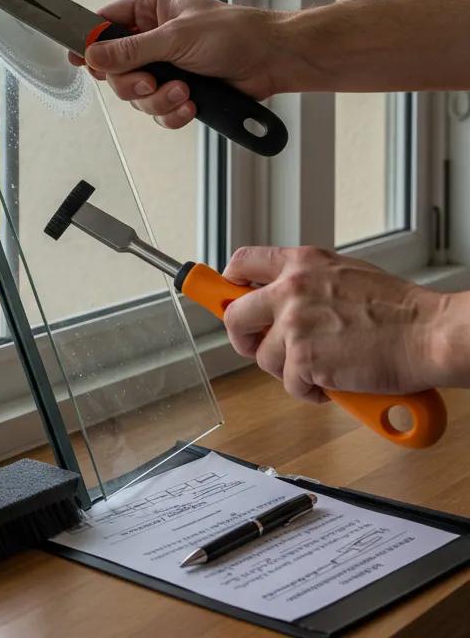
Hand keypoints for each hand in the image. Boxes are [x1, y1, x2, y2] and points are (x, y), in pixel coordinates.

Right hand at [69, 0, 288, 129]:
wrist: (274, 61)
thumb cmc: (236, 33)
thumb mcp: (176, 37)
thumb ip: (131, 49)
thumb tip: (93, 55)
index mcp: (152, 10)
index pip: (107, 23)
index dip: (91, 41)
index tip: (78, 59)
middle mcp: (155, 39)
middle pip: (116, 69)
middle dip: (133, 82)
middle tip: (151, 81)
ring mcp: (167, 67)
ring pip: (137, 95)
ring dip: (158, 99)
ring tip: (183, 93)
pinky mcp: (180, 93)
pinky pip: (158, 111)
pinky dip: (172, 113)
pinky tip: (191, 105)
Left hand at [220, 246, 449, 401]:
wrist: (429, 333)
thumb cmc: (398, 309)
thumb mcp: (343, 274)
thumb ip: (306, 281)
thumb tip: (278, 295)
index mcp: (300, 263)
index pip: (241, 262)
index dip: (227, 283)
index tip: (223, 296)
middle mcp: (291, 289)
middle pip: (233, 316)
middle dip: (242, 338)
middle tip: (258, 348)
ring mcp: (295, 324)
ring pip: (264, 357)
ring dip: (288, 369)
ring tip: (321, 367)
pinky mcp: (304, 359)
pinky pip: (290, 384)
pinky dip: (309, 391)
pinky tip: (334, 382)